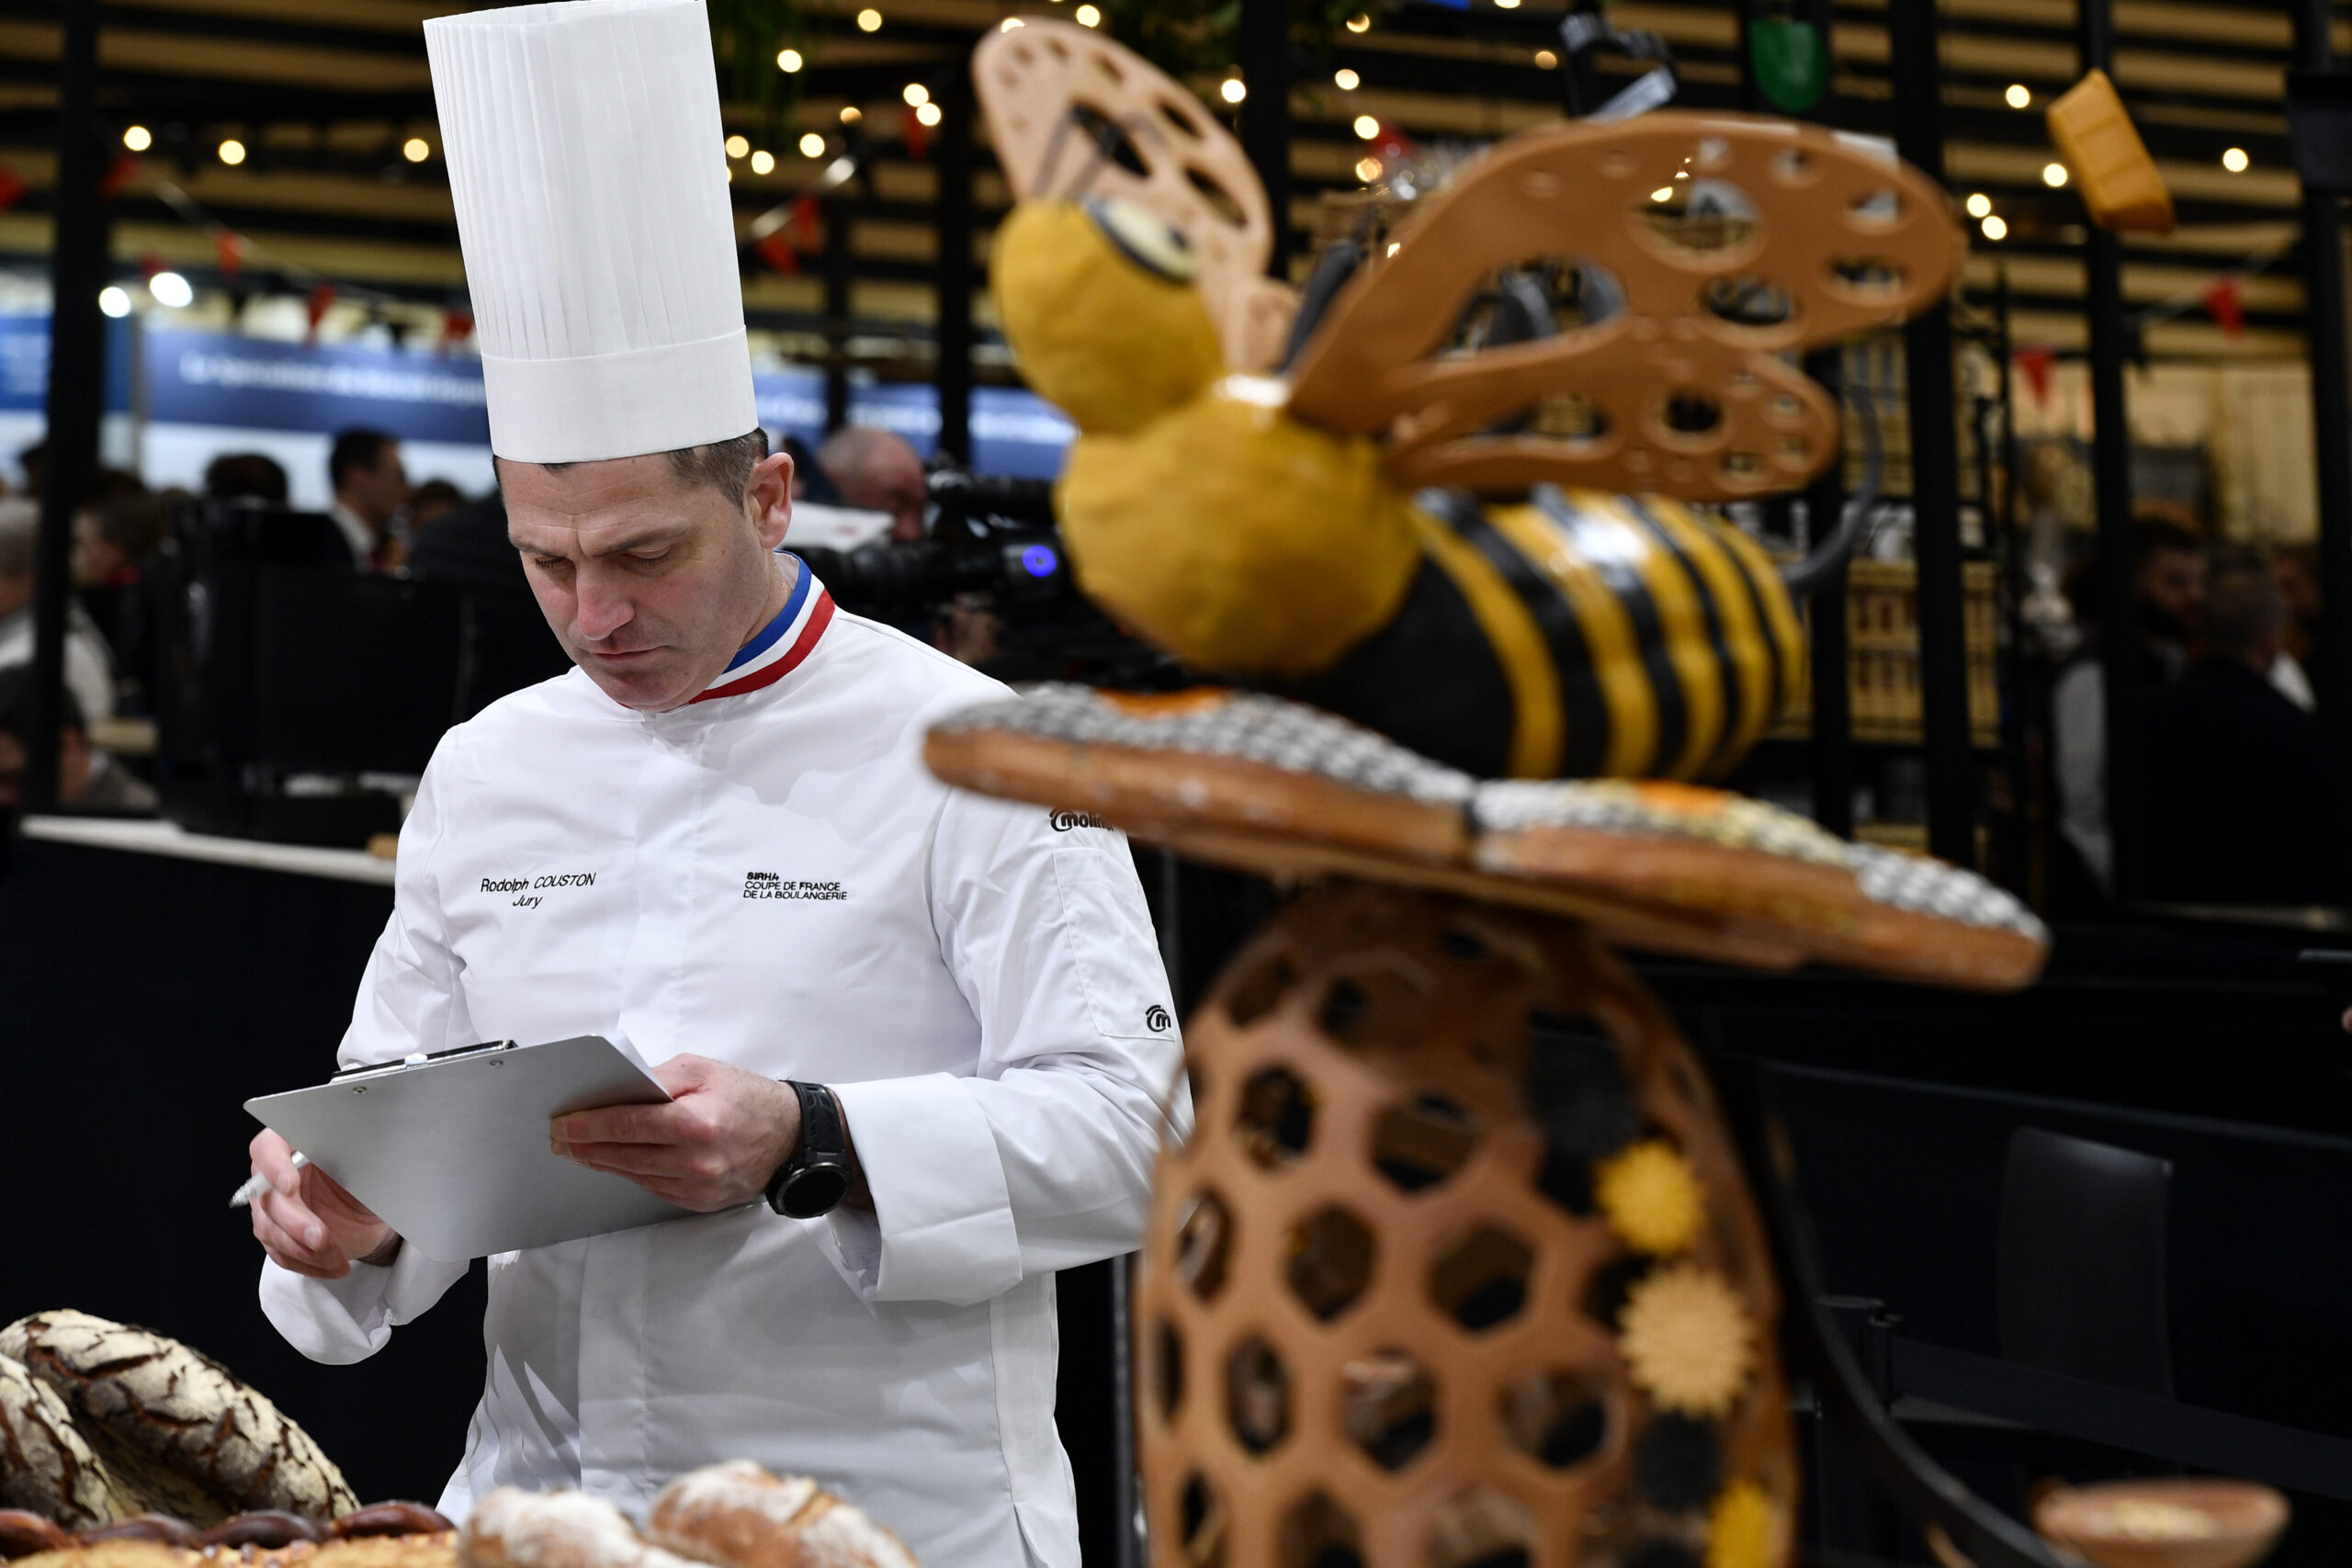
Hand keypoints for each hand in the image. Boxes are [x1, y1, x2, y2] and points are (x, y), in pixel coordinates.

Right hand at [248, 1130, 397, 1279]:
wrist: (378, 1212)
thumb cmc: (373, 1180)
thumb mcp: (368, 1164)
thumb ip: (352, 1156)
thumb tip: (350, 1145)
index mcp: (296, 1144)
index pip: (268, 1148)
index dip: (274, 1166)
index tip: (290, 1186)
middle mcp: (278, 1175)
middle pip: (267, 1198)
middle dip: (294, 1223)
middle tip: (321, 1237)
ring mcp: (274, 1206)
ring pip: (270, 1230)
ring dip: (303, 1249)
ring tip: (336, 1255)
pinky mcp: (279, 1234)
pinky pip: (282, 1254)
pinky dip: (308, 1264)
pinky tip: (335, 1265)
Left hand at [552, 1054, 798, 1211]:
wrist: (790, 1136)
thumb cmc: (748, 1098)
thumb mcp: (704, 1070)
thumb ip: (658, 1078)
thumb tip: (618, 1090)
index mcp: (697, 1123)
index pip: (628, 1125)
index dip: (589, 1125)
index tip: (563, 1123)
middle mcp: (696, 1161)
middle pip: (624, 1155)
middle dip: (586, 1146)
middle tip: (560, 1139)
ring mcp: (699, 1186)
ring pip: (635, 1175)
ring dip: (603, 1162)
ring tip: (580, 1150)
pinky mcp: (700, 1201)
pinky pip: (654, 1187)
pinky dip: (633, 1173)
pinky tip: (617, 1162)